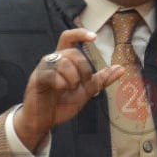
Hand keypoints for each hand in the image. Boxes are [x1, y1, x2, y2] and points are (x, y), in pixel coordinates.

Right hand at [11, 28, 121, 149]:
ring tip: (71, 88)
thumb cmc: (61, 104)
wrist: (43, 122)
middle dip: (83, 68)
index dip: (80, 34)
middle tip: (83, 83)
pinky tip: (62, 89)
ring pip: (62, 62)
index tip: (93, 37)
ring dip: (73, 77)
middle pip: (72, 53)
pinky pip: (50, 74)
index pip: (68, 38)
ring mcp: (43, 69)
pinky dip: (61, 82)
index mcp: (64, 61)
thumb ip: (101, 80)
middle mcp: (52, 61)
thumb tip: (121, 68)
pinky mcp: (36, 80)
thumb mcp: (85, 92)